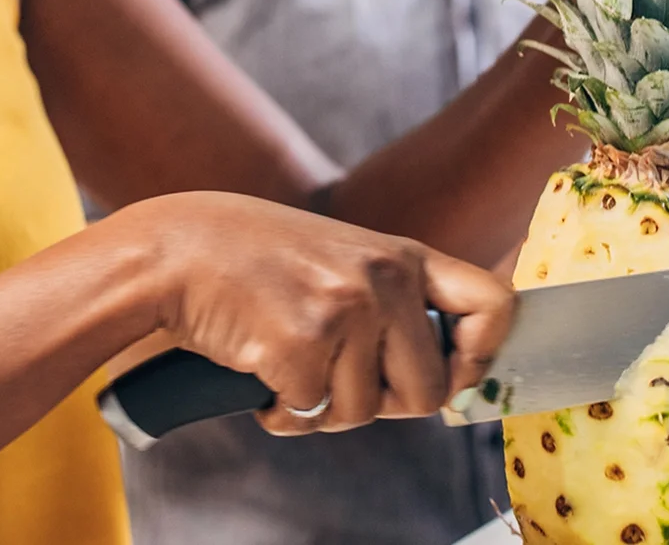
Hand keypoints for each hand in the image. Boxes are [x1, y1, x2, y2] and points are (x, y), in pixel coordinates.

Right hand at [117, 192, 513, 435]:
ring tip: (285, 364)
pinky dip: (281, 412)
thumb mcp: (339, 258)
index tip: (454, 376)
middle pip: (429, 391)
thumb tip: (448, 380)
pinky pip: (311, 417)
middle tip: (336, 381)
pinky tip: (258, 372)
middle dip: (382, 405)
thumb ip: (390, 301)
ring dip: (321, 409)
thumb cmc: (252, 259)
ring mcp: (344, 311)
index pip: (494, 304)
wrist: (174, 251)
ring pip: (363, 414)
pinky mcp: (301, 346)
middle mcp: (383, 279)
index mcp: (401, 255)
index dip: (483, 357)